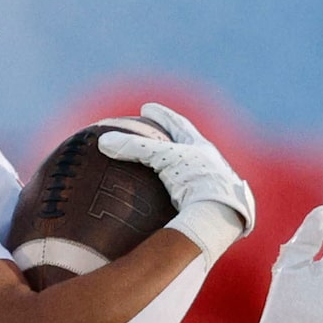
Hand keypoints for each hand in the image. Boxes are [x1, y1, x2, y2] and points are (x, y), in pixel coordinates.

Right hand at [99, 102, 254, 256]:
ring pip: (189, 170)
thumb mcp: (164, 158)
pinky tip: (161, 201)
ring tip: (158, 166)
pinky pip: (185, 195)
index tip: (147, 108)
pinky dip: (172, 193)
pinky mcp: (205, 208)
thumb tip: (102, 141)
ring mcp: (208, 187)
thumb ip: (135, 148)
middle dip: (171, 137)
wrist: (220, 214)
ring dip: (174, 166)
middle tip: (154, 131)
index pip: (178, 125)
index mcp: (201, 148)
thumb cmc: (196, 180)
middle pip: (187, 145)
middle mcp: (208, 165)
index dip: (161, 115)